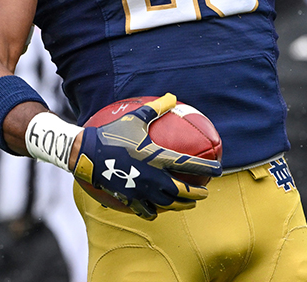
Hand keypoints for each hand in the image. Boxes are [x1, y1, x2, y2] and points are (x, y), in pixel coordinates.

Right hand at [72, 94, 221, 219]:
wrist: (87, 153)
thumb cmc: (112, 133)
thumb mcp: (135, 118)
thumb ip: (155, 108)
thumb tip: (172, 96)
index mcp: (157, 157)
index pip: (189, 166)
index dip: (207, 169)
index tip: (219, 170)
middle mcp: (153, 177)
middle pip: (183, 192)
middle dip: (198, 194)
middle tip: (205, 192)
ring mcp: (142, 190)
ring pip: (169, 204)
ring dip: (182, 205)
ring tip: (188, 204)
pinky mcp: (130, 199)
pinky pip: (148, 211)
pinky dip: (157, 211)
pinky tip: (159, 209)